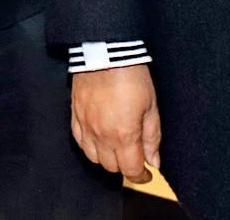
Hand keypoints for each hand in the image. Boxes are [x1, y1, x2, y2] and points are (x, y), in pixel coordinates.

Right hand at [71, 65, 160, 182]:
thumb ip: (152, 137)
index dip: (141, 176)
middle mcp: (102, 135)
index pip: (131, 170)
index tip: (147, 173)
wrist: (107, 52)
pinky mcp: (75, 114)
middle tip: (133, 156)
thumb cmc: (132, 76)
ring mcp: (86, 125)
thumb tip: (154, 161)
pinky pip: (79, 140)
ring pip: (93, 157)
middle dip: (125, 166)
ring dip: (106, 158)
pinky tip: (97, 139)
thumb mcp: (151, 107)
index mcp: (124, 135)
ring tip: (116, 148)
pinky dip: (89, 145)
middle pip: (111, 167)